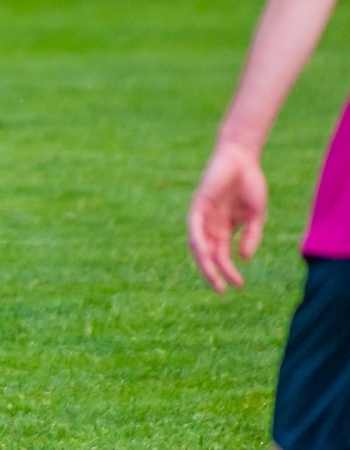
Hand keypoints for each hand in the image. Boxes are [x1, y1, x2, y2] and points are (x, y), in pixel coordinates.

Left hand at [188, 141, 268, 291]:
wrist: (242, 159)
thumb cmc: (249, 184)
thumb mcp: (256, 216)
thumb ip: (251, 236)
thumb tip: (244, 258)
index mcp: (223, 228)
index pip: (222, 255)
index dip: (229, 271)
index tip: (239, 286)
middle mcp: (210, 225)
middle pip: (208, 254)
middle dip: (213, 273)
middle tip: (220, 291)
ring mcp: (202, 216)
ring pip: (198, 245)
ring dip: (204, 263)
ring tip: (214, 279)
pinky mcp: (198, 205)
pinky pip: (194, 228)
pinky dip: (198, 241)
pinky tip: (205, 254)